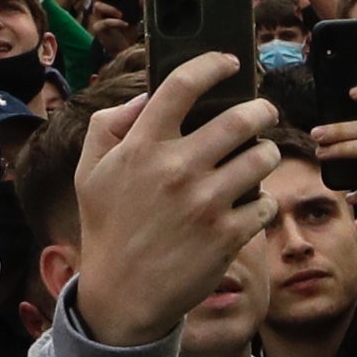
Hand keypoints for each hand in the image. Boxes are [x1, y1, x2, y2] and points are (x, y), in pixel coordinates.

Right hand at [67, 58, 281, 346]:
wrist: (124, 294)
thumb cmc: (108, 227)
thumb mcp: (90, 171)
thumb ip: (110, 126)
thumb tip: (147, 98)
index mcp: (142, 146)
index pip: (182, 85)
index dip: (212, 64)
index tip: (230, 62)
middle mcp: (177, 169)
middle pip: (240, 119)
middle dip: (261, 109)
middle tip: (264, 111)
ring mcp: (206, 203)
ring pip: (262, 158)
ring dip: (266, 153)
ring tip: (259, 156)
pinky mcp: (229, 235)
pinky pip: (265, 203)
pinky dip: (262, 200)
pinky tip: (250, 202)